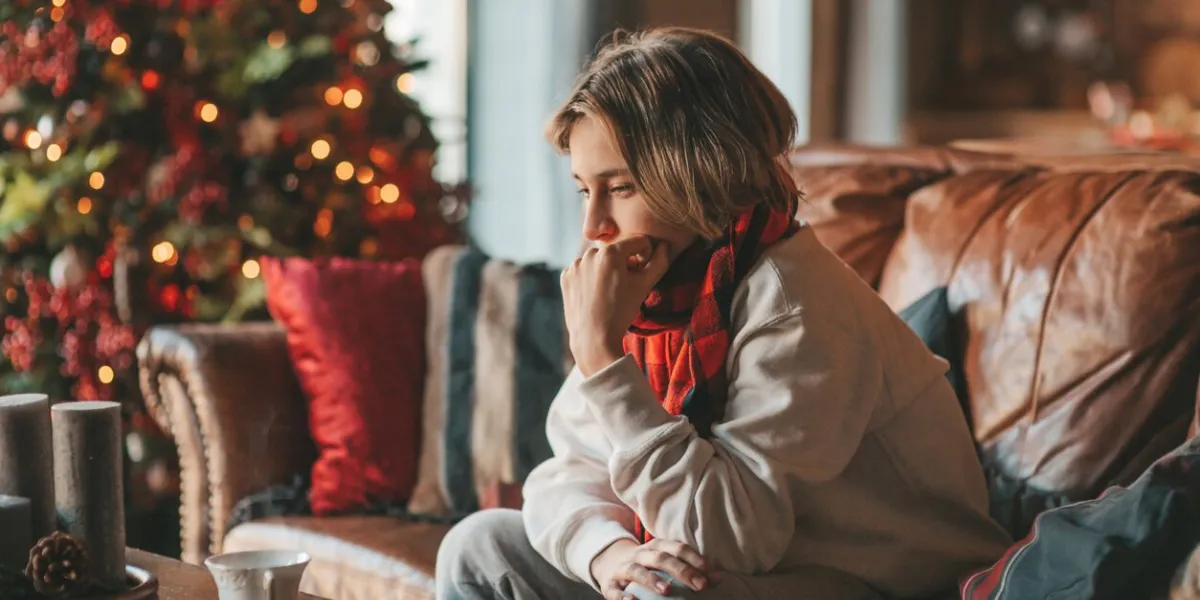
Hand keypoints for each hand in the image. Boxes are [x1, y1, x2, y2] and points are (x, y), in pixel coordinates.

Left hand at [561, 236, 670, 376]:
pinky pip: (583, 270)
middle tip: (625, 286)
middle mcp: (589, 253)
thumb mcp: (644, 286)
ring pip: (599, 260)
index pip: (638, 242)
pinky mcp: (566, 276)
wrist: (593, 339)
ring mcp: (575, 265)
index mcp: (611, 252)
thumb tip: (664, 245)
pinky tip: (594, 295)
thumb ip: (658, 262)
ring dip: (606, 270)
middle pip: (617, 251)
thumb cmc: (621, 312)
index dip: (645, 256)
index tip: (642, 273)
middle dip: (624, 263)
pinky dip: (590, 278)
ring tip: (609, 293)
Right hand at [590, 539, 711, 599]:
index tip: (708, 570)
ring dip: (652, 580)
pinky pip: (614, 591)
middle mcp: (640, 555)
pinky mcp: (610, 584)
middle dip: (681, 570)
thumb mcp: (668, 565)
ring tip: (667, 590)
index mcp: (656, 547)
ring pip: (637, 570)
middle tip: (699, 585)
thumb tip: (721, 577)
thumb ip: (694, 571)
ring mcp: (623, 568)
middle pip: (660, 557)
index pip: (677, 547)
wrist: (611, 564)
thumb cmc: (649, 567)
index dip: (693, 557)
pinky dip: (623, 597)